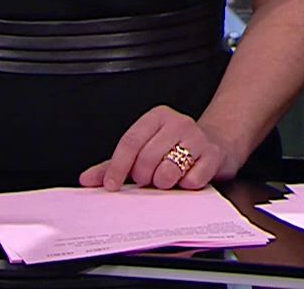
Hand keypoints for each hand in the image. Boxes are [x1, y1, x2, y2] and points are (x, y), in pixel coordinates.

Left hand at [79, 105, 238, 190]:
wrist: (216, 143)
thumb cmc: (173, 149)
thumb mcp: (142, 151)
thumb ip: (113, 165)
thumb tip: (86, 179)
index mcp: (157, 117)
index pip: (130, 142)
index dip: (117, 167)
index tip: (111, 185)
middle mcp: (178, 122)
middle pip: (147, 159)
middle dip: (143, 177)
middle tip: (149, 179)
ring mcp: (198, 137)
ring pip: (168, 170)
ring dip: (165, 183)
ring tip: (169, 178)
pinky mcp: (214, 155)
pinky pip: (192, 179)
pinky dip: (186, 185)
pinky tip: (188, 178)